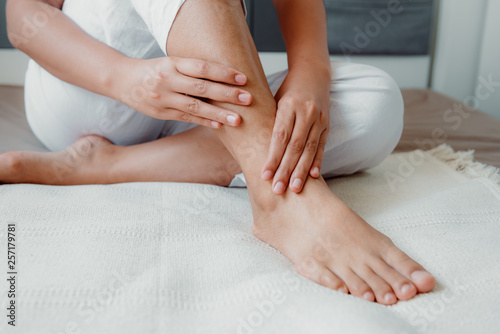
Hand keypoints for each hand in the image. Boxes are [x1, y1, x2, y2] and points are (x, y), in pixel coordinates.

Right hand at [115, 56, 251, 127]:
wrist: (124, 80)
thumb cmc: (156, 70)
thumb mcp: (172, 62)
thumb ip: (194, 69)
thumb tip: (227, 76)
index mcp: (172, 63)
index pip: (202, 67)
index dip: (223, 73)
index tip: (243, 78)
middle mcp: (168, 80)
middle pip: (202, 87)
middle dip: (227, 94)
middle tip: (247, 99)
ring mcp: (164, 98)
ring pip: (195, 107)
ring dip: (218, 113)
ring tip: (237, 119)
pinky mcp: (161, 113)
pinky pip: (186, 118)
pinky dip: (204, 121)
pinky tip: (219, 125)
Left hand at [261, 66, 330, 193]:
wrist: (312, 74)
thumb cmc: (286, 91)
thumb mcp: (273, 100)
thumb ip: (265, 121)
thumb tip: (248, 147)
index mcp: (289, 105)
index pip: (279, 136)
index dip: (272, 157)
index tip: (264, 175)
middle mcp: (306, 112)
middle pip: (295, 146)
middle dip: (286, 170)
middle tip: (278, 189)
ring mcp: (319, 119)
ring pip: (309, 149)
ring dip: (301, 171)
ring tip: (295, 189)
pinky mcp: (327, 125)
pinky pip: (321, 146)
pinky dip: (317, 162)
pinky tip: (313, 176)